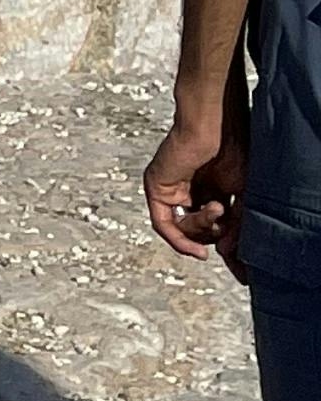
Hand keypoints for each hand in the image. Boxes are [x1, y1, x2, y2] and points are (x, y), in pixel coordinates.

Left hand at [146, 98, 248, 278]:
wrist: (214, 127)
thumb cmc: (233, 151)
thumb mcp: (243, 197)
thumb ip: (237, 228)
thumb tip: (228, 256)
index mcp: (213, 188)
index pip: (217, 227)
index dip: (229, 249)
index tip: (243, 274)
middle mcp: (191, 190)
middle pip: (201, 232)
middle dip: (218, 237)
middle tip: (230, 226)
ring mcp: (172, 189)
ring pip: (185, 229)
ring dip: (204, 228)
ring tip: (217, 208)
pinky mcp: (157, 188)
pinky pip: (163, 225)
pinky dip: (179, 241)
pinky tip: (197, 250)